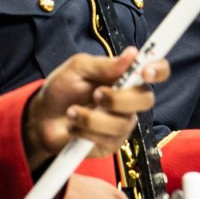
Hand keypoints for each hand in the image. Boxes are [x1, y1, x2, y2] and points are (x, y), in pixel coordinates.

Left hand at [24, 48, 169, 168]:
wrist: (42, 118)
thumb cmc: (62, 90)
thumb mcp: (78, 68)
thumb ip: (104, 64)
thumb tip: (131, 54)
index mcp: (125, 77)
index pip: (156, 71)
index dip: (158, 70)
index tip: (145, 71)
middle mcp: (129, 101)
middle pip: (145, 100)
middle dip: (118, 99)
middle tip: (96, 94)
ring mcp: (122, 124)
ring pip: (121, 123)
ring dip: (91, 118)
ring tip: (71, 112)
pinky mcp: (110, 144)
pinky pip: (106, 140)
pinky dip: (84, 132)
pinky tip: (73, 127)